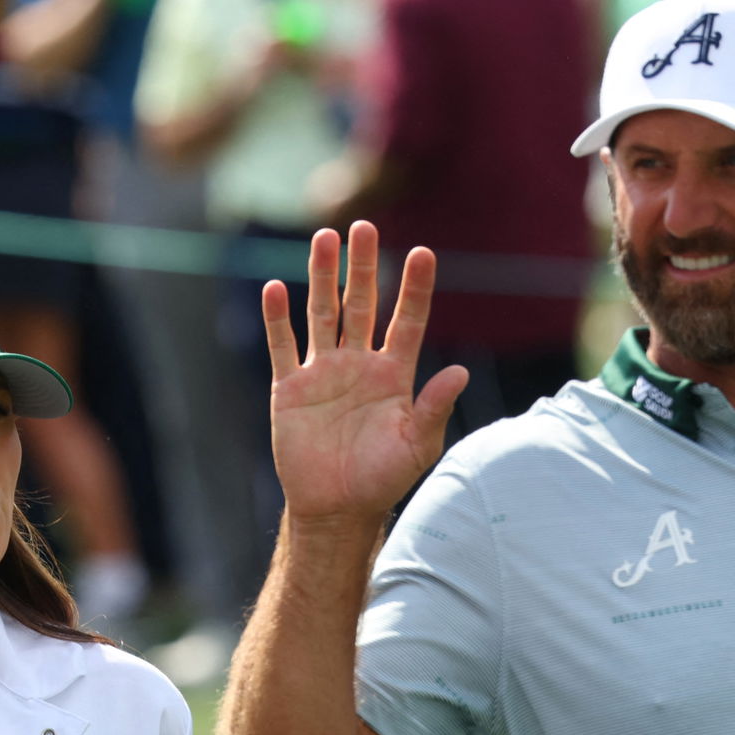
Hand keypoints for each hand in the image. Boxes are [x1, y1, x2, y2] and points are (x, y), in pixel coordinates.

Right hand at [264, 221, 466, 524]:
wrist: (337, 509)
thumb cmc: (383, 480)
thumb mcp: (417, 445)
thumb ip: (434, 407)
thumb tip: (459, 371)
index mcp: (394, 374)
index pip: (407, 320)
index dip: (414, 289)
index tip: (423, 253)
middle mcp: (359, 364)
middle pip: (361, 304)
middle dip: (363, 266)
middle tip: (363, 226)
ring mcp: (323, 372)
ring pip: (322, 313)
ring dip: (322, 276)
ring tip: (324, 239)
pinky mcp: (291, 388)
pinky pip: (283, 346)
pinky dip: (278, 318)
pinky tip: (275, 287)